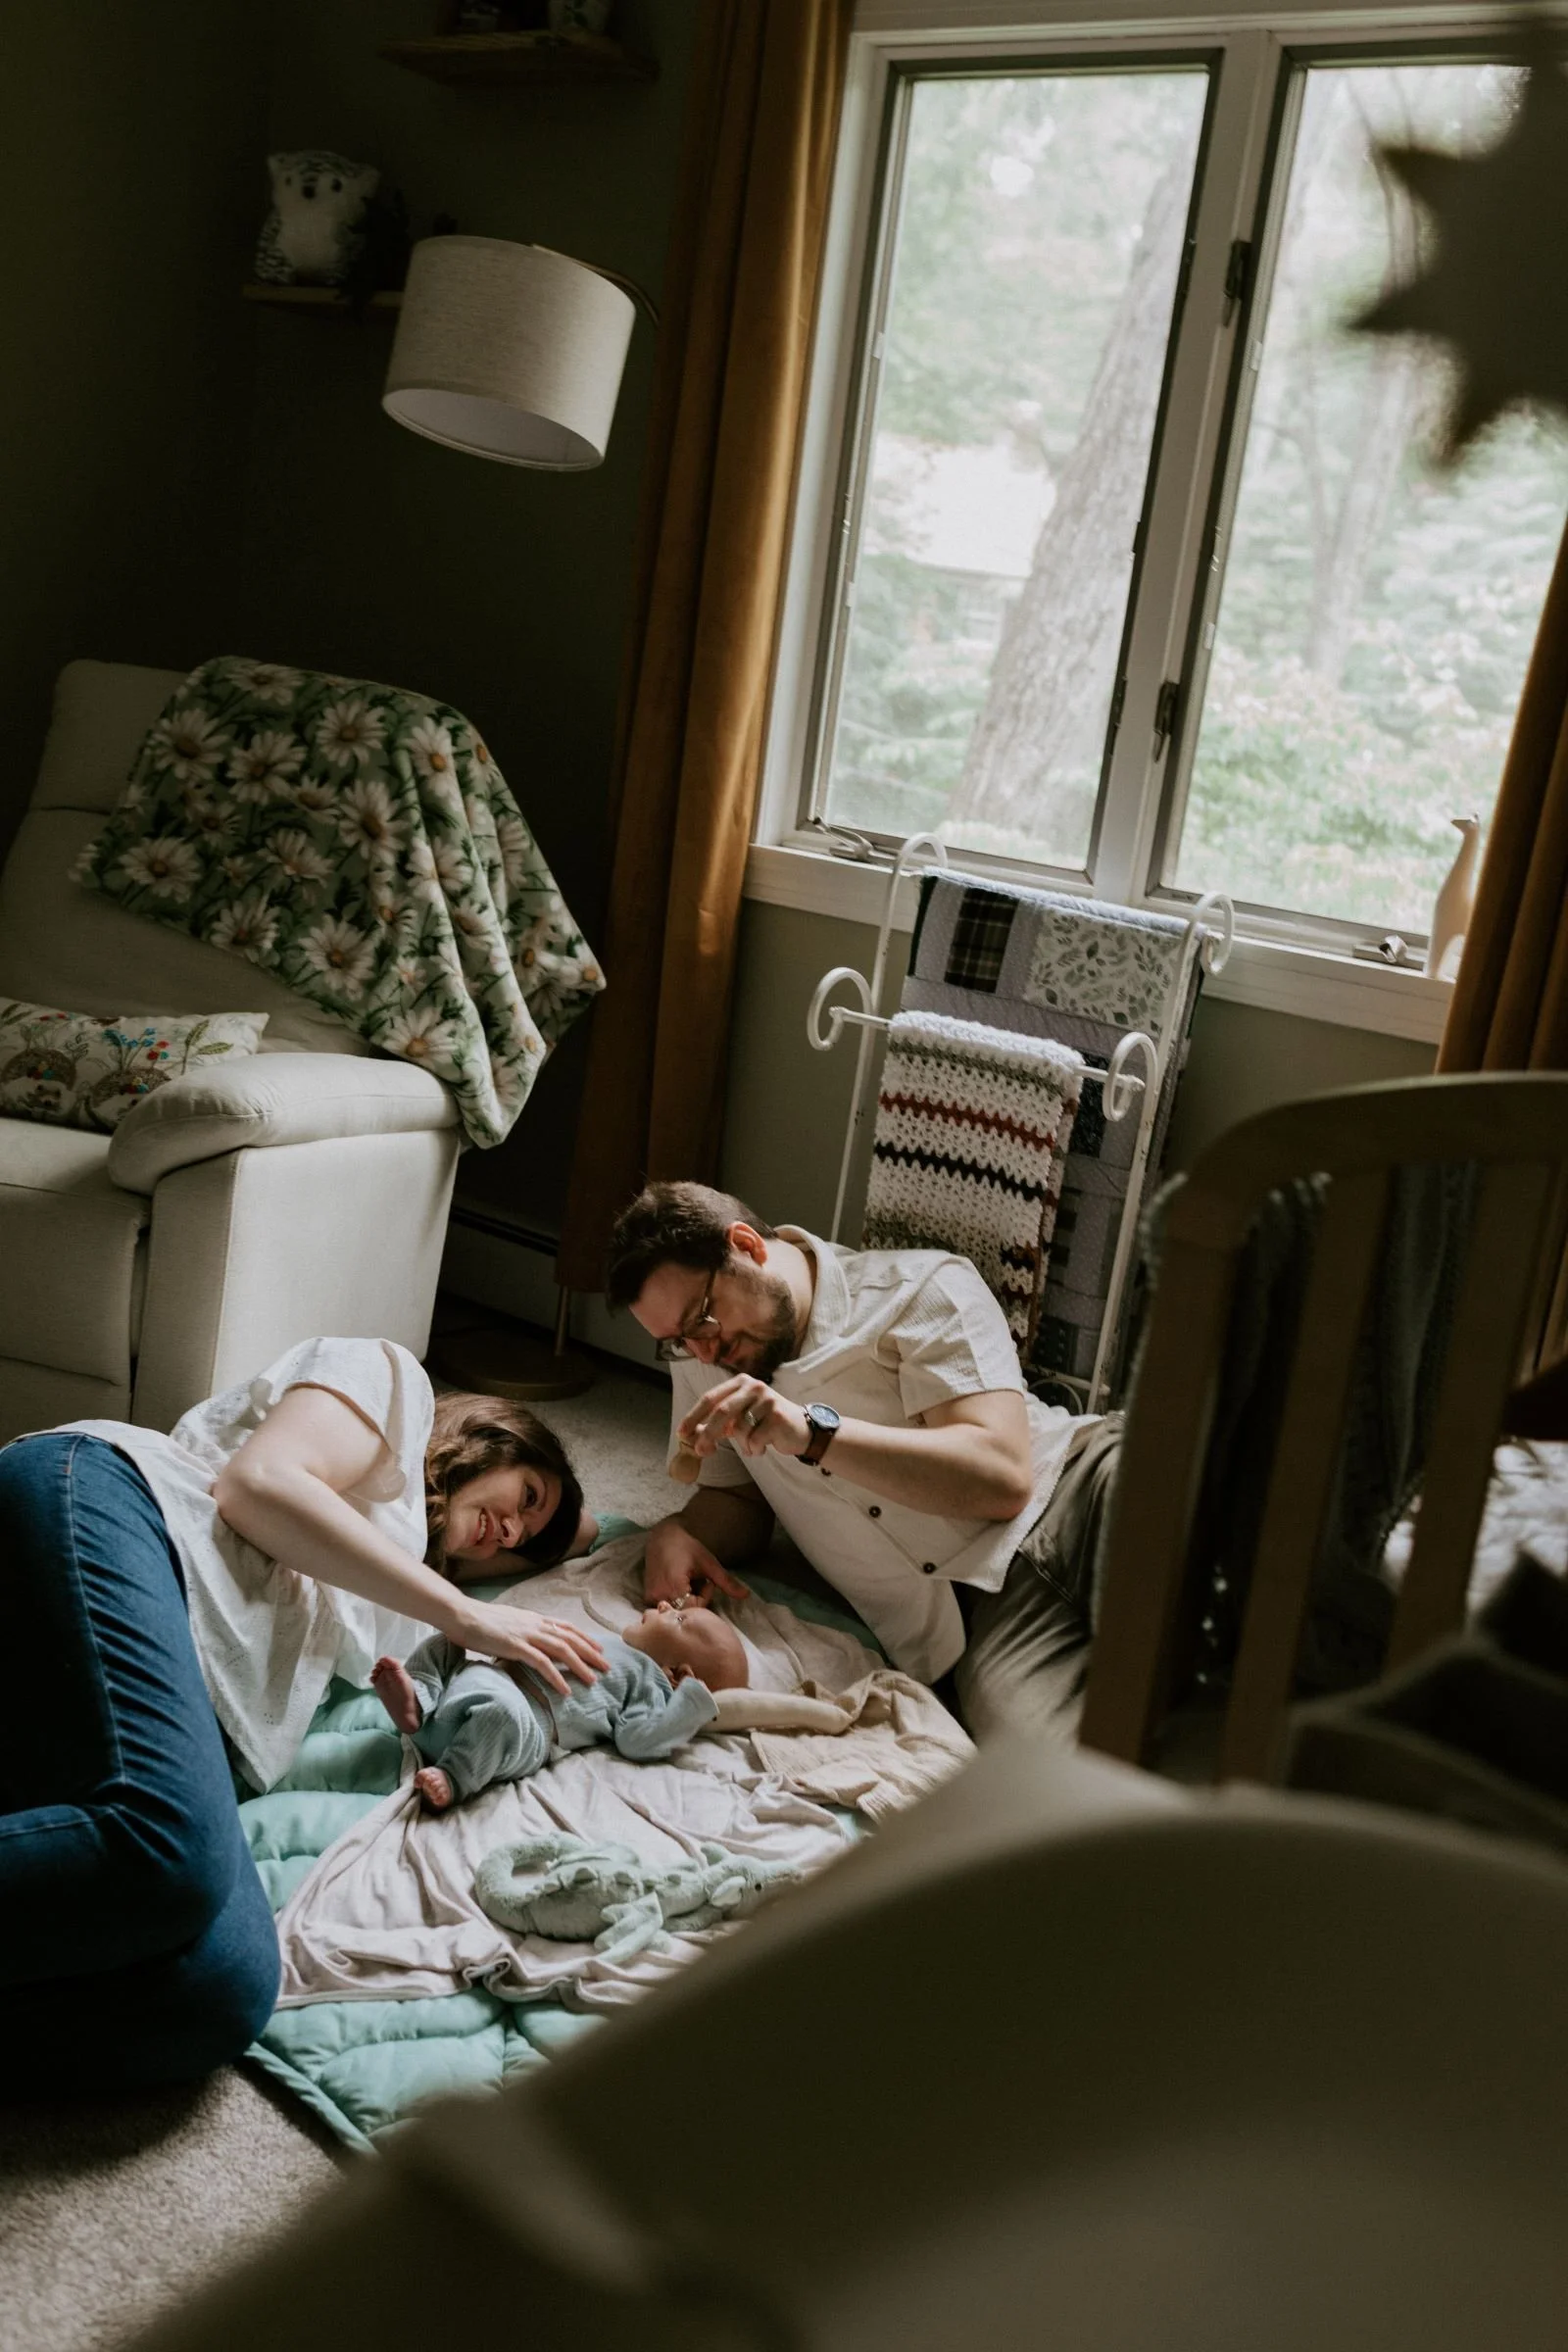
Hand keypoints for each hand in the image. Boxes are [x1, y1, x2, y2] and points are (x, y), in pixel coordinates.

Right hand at [452, 1601, 605, 1695]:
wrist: (460, 1614)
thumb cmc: (478, 1620)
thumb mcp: (506, 1621)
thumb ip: (520, 1629)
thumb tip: (527, 1638)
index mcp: (533, 1618)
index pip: (566, 1626)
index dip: (584, 1637)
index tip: (598, 1648)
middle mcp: (534, 1624)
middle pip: (570, 1638)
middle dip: (591, 1653)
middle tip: (606, 1667)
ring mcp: (526, 1634)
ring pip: (562, 1650)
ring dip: (579, 1666)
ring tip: (593, 1680)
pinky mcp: (516, 1646)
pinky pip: (542, 1663)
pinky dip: (556, 1677)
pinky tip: (566, 1689)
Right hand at [644, 1521, 749, 1607]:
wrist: (663, 1536)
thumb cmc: (687, 1547)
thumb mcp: (709, 1563)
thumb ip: (726, 1581)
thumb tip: (747, 1596)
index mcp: (674, 1587)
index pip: (695, 1608)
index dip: (704, 1597)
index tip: (706, 1582)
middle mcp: (659, 1595)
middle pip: (685, 1611)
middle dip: (696, 1601)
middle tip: (697, 1582)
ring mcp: (650, 1597)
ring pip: (675, 1611)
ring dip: (685, 1601)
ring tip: (688, 1583)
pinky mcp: (647, 1596)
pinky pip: (666, 1607)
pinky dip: (675, 1601)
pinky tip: (678, 1587)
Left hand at [677, 1376, 809, 1461]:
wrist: (799, 1429)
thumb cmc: (764, 1423)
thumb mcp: (739, 1419)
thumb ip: (717, 1423)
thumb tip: (691, 1436)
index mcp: (739, 1383)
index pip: (710, 1398)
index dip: (694, 1416)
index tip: (682, 1432)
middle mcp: (753, 1386)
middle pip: (722, 1411)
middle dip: (708, 1433)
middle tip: (699, 1451)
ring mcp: (767, 1399)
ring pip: (740, 1428)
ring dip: (742, 1444)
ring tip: (752, 1444)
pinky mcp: (778, 1415)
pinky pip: (755, 1439)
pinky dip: (755, 1449)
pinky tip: (763, 1446)